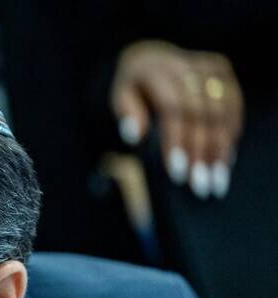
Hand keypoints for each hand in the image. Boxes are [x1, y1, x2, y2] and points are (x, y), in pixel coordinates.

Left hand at [111, 40, 243, 199]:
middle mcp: (183, 64)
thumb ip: (126, 113)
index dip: (178, 141)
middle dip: (202, 152)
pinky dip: (231, 131)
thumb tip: (134, 134)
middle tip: (201, 186)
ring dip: (221, 148)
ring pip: (221, 110)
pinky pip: (233, 102)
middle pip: (200, 112)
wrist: (148, 57)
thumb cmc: (132, 89)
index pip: (172, 108)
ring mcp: (205, 66)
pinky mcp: (220, 69)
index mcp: (154, 70)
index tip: (178, 174)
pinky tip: (225, 158)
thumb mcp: (119, 98)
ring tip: (217, 180)